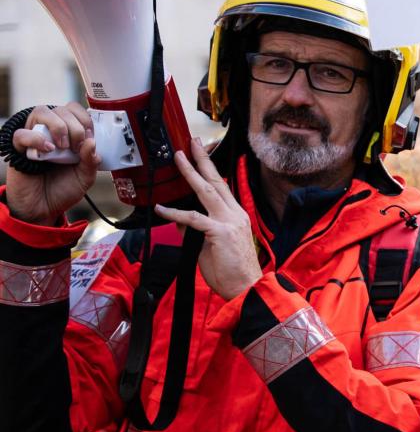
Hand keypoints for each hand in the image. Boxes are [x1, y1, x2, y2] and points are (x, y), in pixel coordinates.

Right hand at [5, 104, 97, 225]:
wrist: (43, 208)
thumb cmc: (62, 189)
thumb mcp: (85, 177)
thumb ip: (91, 160)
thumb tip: (92, 142)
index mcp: (68, 134)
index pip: (74, 110)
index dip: (84, 119)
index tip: (90, 138)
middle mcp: (51, 131)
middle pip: (61, 109)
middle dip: (75, 127)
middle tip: (77, 147)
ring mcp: (34, 137)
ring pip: (41, 112)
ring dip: (58, 127)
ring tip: (63, 148)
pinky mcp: (19, 148)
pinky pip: (22, 133)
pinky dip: (36, 139)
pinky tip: (48, 150)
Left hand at [151, 137, 261, 300]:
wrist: (247, 289)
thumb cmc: (232, 271)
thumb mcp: (212, 246)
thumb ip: (197, 231)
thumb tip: (179, 220)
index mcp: (236, 216)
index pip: (222, 188)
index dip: (210, 170)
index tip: (202, 154)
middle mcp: (235, 214)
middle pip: (217, 182)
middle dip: (203, 160)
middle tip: (193, 142)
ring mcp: (229, 222)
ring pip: (207, 191)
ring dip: (191, 173)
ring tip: (178, 158)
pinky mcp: (220, 233)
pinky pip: (194, 218)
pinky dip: (176, 212)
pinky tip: (161, 208)